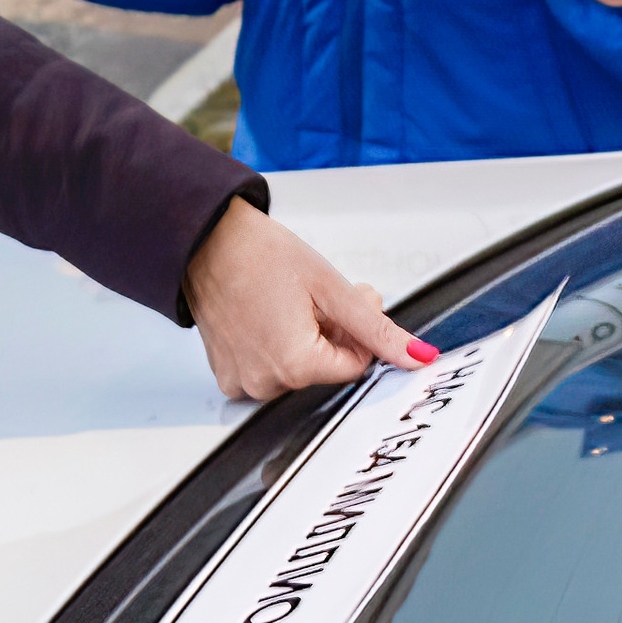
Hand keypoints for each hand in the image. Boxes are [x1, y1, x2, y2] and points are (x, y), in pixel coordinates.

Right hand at [182, 195, 430, 399]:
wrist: (204, 239)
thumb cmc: (259, 254)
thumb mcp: (331, 288)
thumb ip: (377, 329)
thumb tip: (417, 357)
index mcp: (296, 365)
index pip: (355, 364)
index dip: (358, 330)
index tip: (348, 298)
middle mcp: (266, 383)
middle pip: (325, 369)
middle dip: (332, 333)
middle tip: (317, 296)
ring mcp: (242, 381)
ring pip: (296, 369)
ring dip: (304, 340)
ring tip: (288, 302)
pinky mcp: (226, 373)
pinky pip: (266, 369)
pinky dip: (274, 345)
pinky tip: (265, 314)